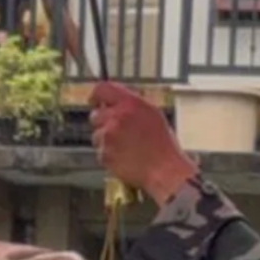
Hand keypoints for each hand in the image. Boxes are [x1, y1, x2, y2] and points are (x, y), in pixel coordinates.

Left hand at [90, 82, 197, 204]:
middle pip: (95, 115)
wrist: (164, 170)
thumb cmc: (162, 144)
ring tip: (125, 147)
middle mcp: (117, 117)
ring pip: (96, 134)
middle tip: (116, 131)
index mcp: (130, 104)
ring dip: (105, 140)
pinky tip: (124, 157)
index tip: (95, 101)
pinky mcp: (104, 153)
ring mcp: (109, 136)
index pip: (103, 89)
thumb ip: (131, 105)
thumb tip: (114, 100)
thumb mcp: (152, 114)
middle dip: (102, 123)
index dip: (96, 95)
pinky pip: (100, 151)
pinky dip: (108, 155)